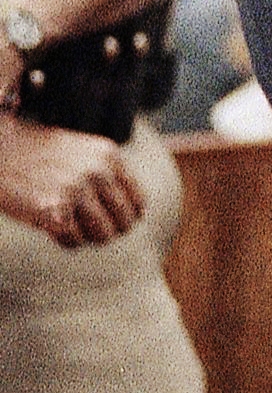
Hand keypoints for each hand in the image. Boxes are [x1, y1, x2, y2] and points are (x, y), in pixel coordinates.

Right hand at [0, 113, 144, 246]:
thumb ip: (107, 175)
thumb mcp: (82, 153)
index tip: (115, 223)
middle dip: (109, 231)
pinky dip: (66, 242)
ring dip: (88, 238)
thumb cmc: (39, 155)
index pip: (137, 201)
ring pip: (102, 235)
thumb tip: (136, 214)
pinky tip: (54, 230)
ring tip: (72, 229)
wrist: (0, 151)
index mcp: (109, 156)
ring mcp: (76, 191)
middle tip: (93, 232)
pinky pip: (74, 242)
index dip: (127, 218)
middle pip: (123, 222)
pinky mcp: (53, 211)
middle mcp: (97, 172)